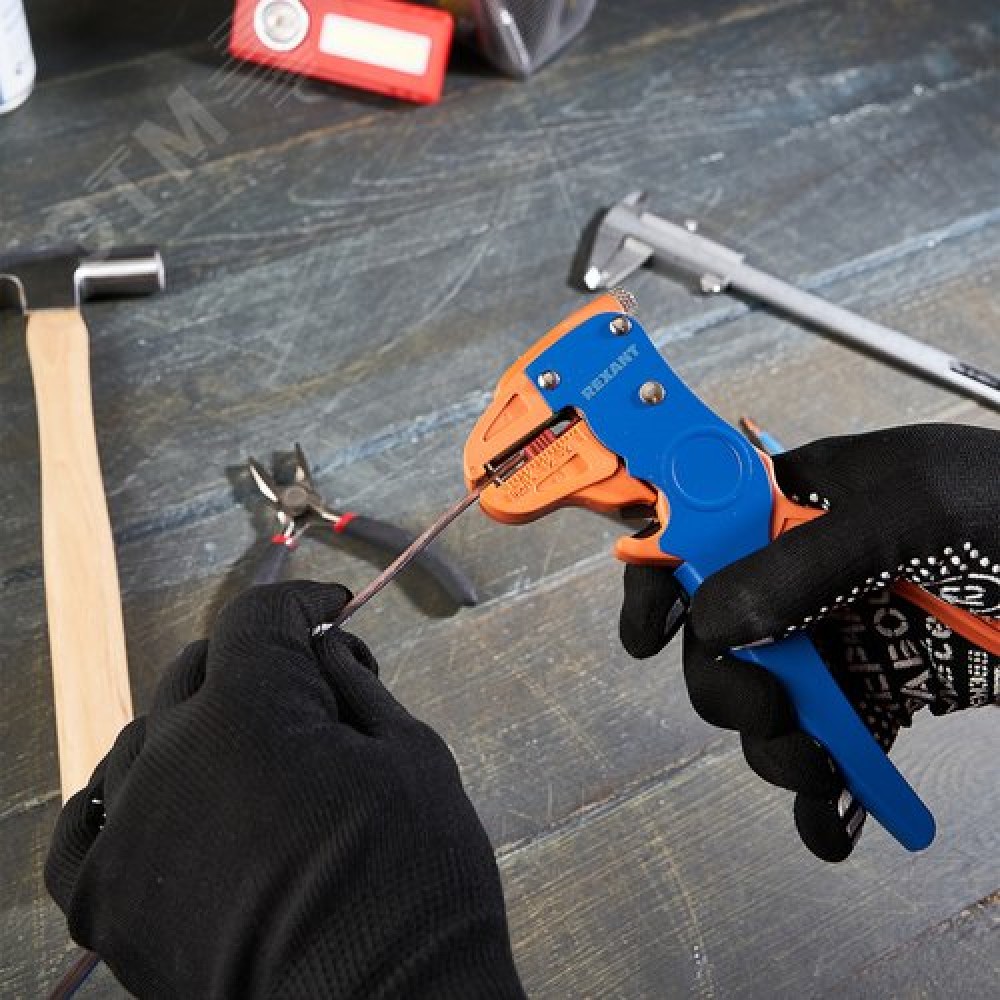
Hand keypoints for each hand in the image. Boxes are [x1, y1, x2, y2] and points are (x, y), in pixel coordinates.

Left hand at [46, 582, 524, 998]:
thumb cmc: (414, 878)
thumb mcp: (410, 752)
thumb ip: (356, 685)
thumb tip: (324, 651)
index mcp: (249, 708)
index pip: (258, 617)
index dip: (303, 603)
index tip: (333, 610)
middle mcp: (171, 754)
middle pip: (199, 668)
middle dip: (258, 663)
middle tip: (314, 689)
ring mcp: (129, 828)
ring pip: (146, 737)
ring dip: (199, 727)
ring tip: (254, 758)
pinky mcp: (105, 900)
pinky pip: (87, 823)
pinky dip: (121, 797)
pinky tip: (156, 794)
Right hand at [620, 424, 999, 860]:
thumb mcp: (912, 513)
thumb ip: (803, 561)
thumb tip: (712, 617)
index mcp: (801, 499)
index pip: (697, 523)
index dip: (659, 573)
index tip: (648, 633)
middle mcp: (809, 569)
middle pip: (721, 634)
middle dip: (729, 686)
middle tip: (769, 713)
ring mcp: (844, 633)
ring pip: (768, 701)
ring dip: (777, 751)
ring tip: (820, 772)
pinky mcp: (886, 690)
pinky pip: (834, 743)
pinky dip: (826, 796)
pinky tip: (835, 825)